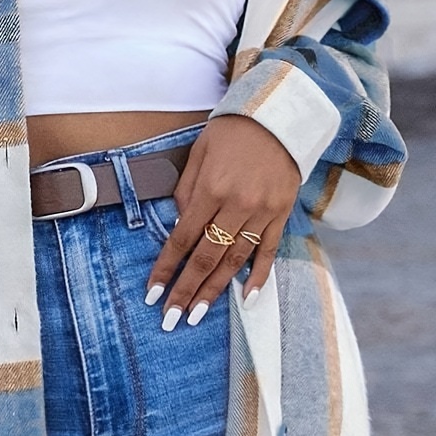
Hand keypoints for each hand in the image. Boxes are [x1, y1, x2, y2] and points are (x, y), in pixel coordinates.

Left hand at [145, 115, 300, 328]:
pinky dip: (258, 276)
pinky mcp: (282, 215)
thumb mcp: (199, 153)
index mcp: (211, 189)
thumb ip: (186, 192)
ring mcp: (263, 212)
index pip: (183, 239)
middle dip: (186, 291)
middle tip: (171, 319)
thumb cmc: (232, 132)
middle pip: (207, 257)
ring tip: (197, 315)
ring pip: (235, 261)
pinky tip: (245, 298)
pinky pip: (269, 251)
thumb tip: (179, 228)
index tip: (152, 294)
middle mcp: (237, 205)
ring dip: (215, 291)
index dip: (166, 268)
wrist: (280, 116)